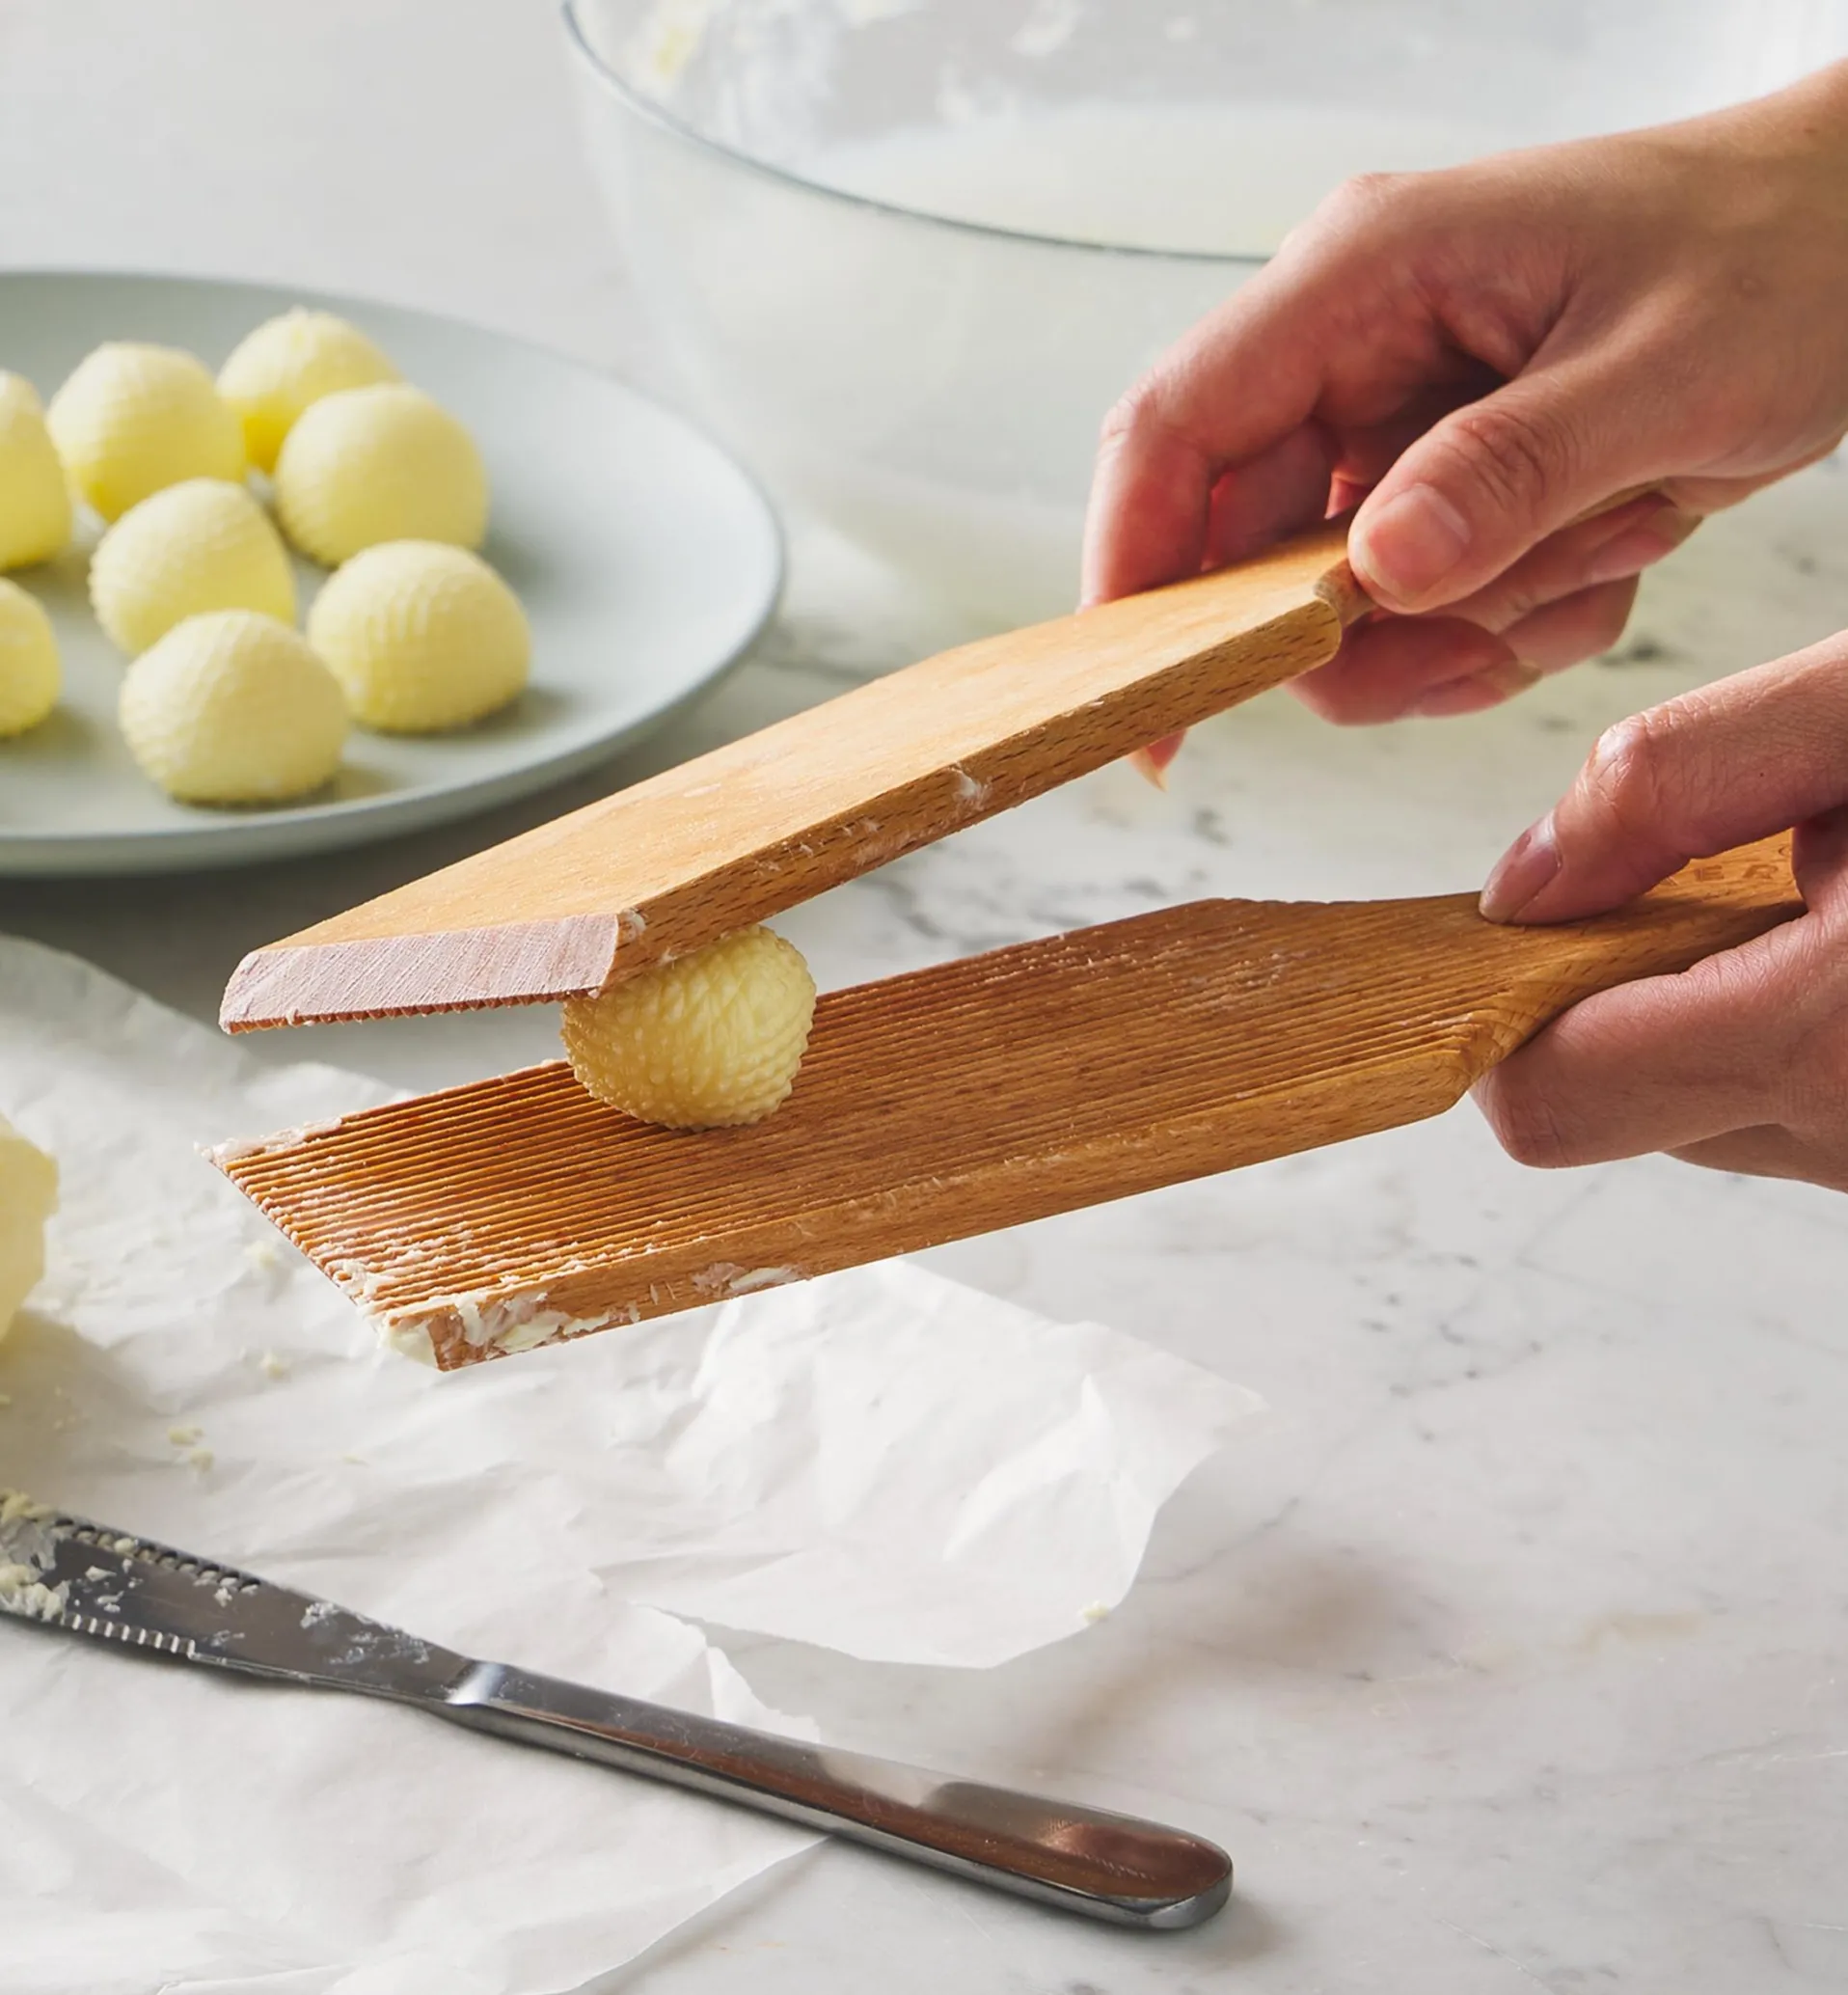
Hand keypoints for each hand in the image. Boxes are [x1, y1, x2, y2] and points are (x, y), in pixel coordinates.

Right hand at [1083, 61, 1847, 753]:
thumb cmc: (1789, 249)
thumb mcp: (1666, 371)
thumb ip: (1513, 469)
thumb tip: (1376, 572)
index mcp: (1365, 275)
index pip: (1176, 432)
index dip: (1132, 574)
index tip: (1148, 705)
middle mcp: (1353, 349)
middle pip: (1255, 552)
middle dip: (1364, 634)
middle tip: (1478, 644)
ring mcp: (1393, 421)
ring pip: (1345, 608)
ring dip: (1467, 628)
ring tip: (1597, 551)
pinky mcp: (1440, 482)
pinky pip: (1425, 615)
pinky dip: (1516, 625)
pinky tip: (1607, 553)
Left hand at [1472, 629, 1847, 1189]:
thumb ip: (1671, 785)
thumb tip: (1520, 888)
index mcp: (1833, 1042)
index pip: (1548, 1101)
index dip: (1504, 1005)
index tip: (1552, 911)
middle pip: (1615, 1107)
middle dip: (1626, 986)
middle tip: (1741, 864)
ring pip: (1708, 1111)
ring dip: (1722, 1004)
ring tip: (1840, 892)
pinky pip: (1800, 1111)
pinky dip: (1796, 1031)